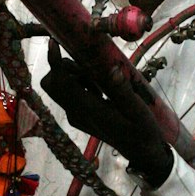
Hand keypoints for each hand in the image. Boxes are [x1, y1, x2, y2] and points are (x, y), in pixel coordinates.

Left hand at [41, 40, 172, 187]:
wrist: (141, 152)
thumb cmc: (142, 131)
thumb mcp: (138, 110)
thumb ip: (123, 91)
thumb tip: (112, 69)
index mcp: (88, 110)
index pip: (61, 84)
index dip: (54, 62)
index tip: (54, 43)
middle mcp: (76, 113)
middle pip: (52, 84)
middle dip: (62, 68)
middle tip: (88, 65)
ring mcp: (76, 116)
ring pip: (59, 87)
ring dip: (72, 75)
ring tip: (99, 77)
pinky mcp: (79, 116)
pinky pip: (70, 94)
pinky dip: (79, 83)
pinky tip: (100, 86)